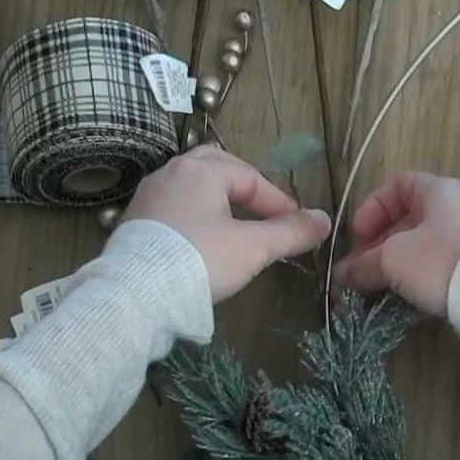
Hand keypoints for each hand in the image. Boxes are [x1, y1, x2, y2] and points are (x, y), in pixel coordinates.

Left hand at [121, 145, 331, 302]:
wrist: (137, 293)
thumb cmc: (201, 260)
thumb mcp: (254, 248)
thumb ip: (291, 232)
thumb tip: (324, 220)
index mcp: (202, 171)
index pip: (251, 178)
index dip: (279, 202)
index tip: (297, 226)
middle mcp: (172, 173)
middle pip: (216, 166)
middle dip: (243, 185)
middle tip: (262, 209)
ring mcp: (149, 196)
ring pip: (191, 185)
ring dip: (218, 199)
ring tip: (234, 224)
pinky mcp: (134, 220)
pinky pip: (173, 205)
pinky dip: (195, 214)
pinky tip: (202, 239)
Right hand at [333, 172, 459, 315]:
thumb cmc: (443, 260)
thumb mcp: (394, 259)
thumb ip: (364, 265)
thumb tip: (342, 276)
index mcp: (439, 190)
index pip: (398, 185)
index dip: (372, 208)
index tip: (358, 236)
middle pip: (412, 219)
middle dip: (382, 245)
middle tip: (364, 273)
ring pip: (428, 246)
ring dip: (401, 266)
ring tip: (383, 290)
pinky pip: (447, 265)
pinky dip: (425, 278)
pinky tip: (414, 298)